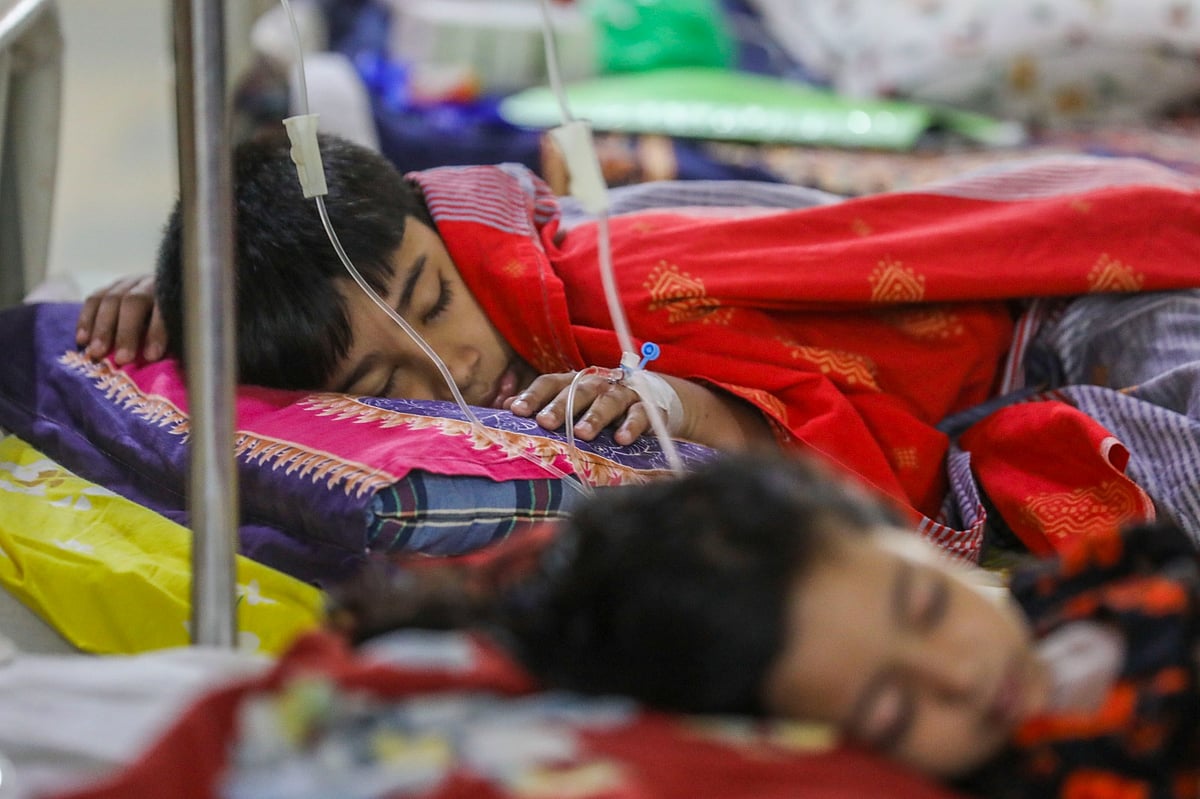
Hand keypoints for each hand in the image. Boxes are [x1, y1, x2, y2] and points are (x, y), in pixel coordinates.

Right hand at [75, 275, 167, 364]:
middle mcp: (149, 283)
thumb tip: (156, 362)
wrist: (164, 299)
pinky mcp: (111, 286)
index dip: (156, 333)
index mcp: (171, 294)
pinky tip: (82, 340)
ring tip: (96, 353)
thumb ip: (171, 342)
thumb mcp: (179, 332)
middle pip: (133, 302)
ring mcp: (128, 283)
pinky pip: (93, 300)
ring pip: (110, 299)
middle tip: (121, 359)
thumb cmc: (174, 325)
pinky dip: (86, 320)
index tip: (151, 357)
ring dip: (101, 329)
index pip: (163, 309)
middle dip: (125, 332)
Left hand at [507, 371, 654, 445]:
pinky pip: (639, 414)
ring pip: (607, 402)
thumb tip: (505, 406)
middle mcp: (597, 384)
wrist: (647, 399)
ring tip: (582, 433)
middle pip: (576, 391)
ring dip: (594, 417)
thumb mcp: (570, 402)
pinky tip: (621, 439)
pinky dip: (631, 426)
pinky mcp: (647, 407)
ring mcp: (622, 394)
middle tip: (545, 422)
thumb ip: (540, 404)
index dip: (533, 396)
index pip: (550, 383)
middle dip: (560, 407)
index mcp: (574, 381)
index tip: (516, 411)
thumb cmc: (598, 404)